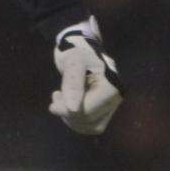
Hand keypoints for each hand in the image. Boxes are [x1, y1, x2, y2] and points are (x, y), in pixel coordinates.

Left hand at [49, 16, 121, 134]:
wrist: (78, 44)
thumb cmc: (75, 49)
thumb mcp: (72, 62)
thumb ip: (73, 84)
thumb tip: (73, 110)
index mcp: (111, 85)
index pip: (88, 111)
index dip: (67, 111)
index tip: (53, 101)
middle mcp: (116, 96)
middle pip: (90, 120)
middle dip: (69, 113)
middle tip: (56, 97)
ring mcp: (112, 103)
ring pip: (92, 126)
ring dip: (72, 119)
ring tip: (61, 100)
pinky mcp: (106, 106)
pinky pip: (93, 123)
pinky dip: (78, 120)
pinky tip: (67, 105)